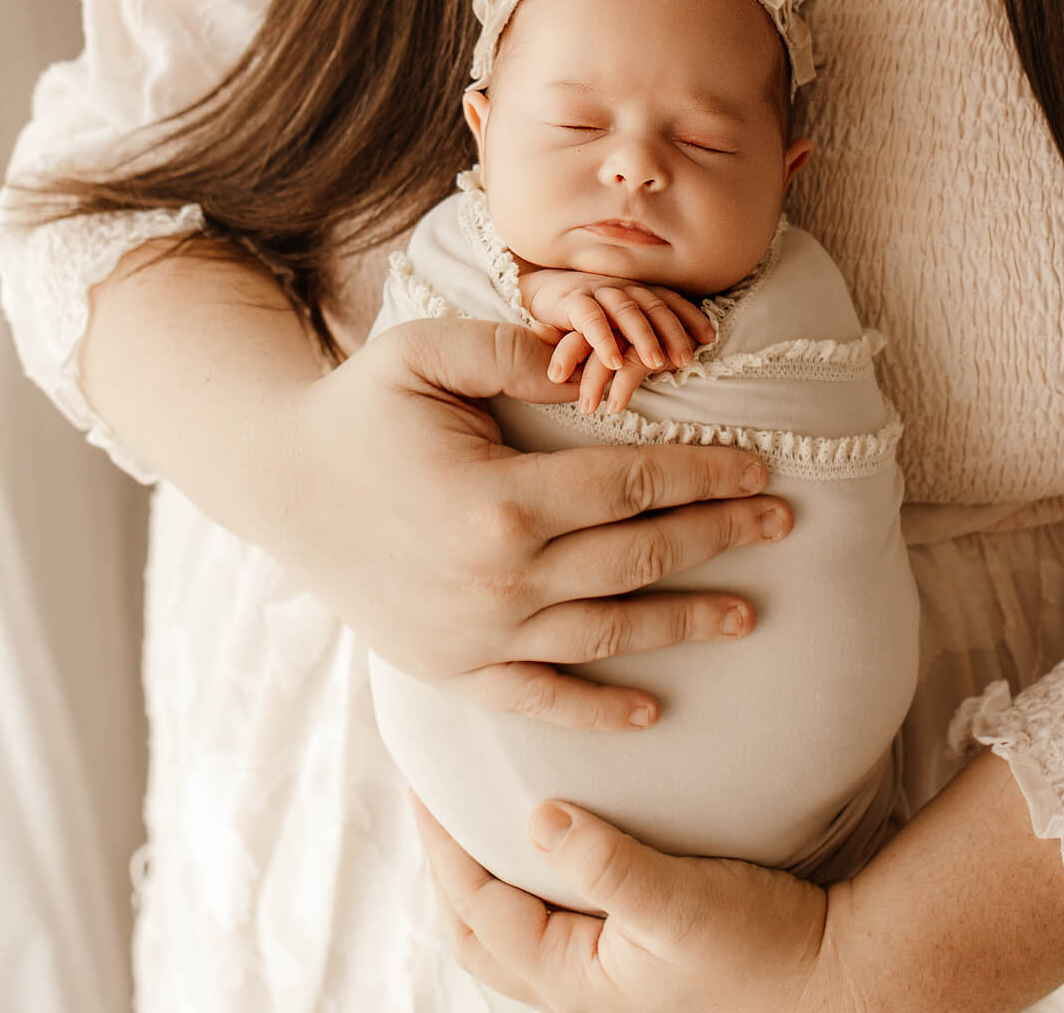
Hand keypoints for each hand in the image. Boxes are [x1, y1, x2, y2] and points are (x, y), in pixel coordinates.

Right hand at [266, 317, 793, 729]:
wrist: (280, 485)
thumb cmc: (360, 407)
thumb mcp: (427, 353)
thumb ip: (515, 352)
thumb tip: (598, 363)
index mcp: (500, 499)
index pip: (632, 486)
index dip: (702, 474)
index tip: (760, 466)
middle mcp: (498, 579)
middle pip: (637, 559)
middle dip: (720, 539)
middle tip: (783, 523)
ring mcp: (476, 636)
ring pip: (607, 635)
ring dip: (685, 623)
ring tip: (750, 614)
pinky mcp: (451, 670)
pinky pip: (540, 699)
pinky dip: (598, 710)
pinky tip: (651, 709)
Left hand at [413, 792, 831, 1012]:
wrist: (836, 975)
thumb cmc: (763, 945)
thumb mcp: (681, 902)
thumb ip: (607, 862)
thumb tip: (539, 815)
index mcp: (574, 981)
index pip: (477, 910)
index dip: (443, 846)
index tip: (423, 782)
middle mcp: (580, 990)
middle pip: (480, 933)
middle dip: (447, 871)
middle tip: (434, 802)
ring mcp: (606, 981)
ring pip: (513, 933)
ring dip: (484, 880)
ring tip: (475, 817)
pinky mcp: (634, 962)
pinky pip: (553, 924)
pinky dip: (530, 885)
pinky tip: (546, 842)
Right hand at [520, 267, 713, 413]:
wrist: (542, 291)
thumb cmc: (589, 311)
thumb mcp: (621, 318)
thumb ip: (646, 327)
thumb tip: (684, 349)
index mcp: (637, 290)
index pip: (670, 300)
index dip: (690, 316)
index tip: (709, 338)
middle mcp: (622, 288)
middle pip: (653, 306)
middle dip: (672, 332)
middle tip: (686, 359)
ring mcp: (598, 292)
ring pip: (626, 311)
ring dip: (643, 337)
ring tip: (655, 364)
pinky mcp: (572, 302)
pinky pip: (590, 319)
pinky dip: (603, 340)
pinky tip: (613, 362)